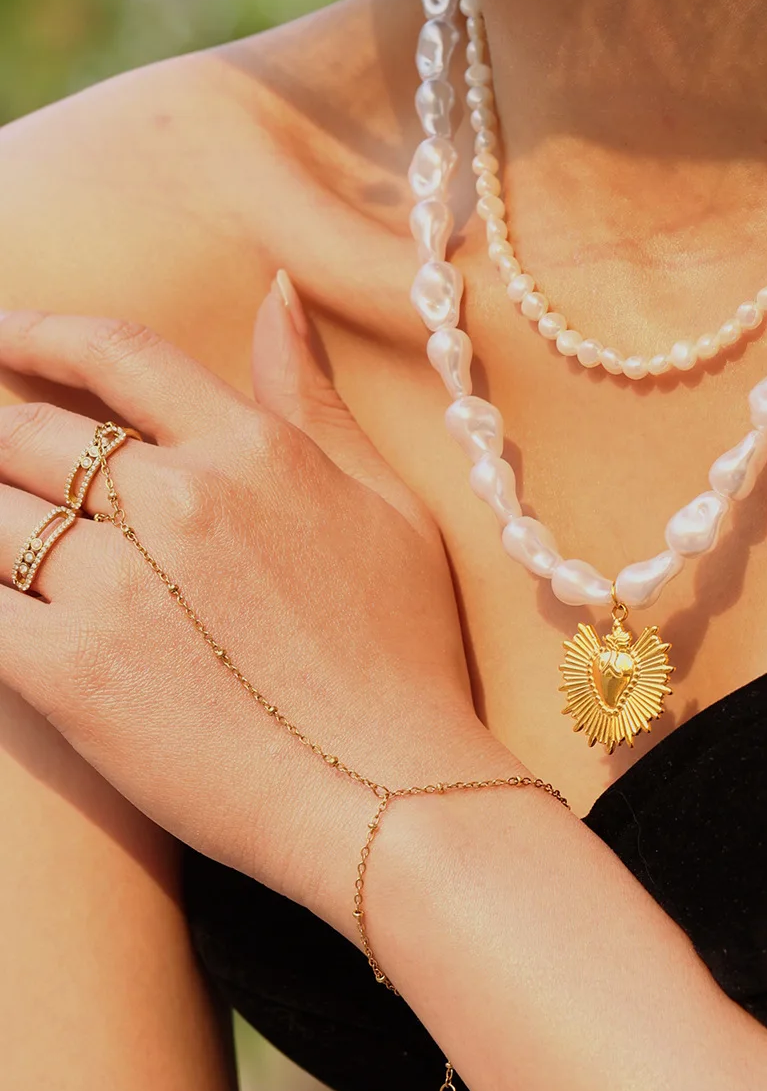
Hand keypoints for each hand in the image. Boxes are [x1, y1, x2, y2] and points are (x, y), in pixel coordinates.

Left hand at [0, 282, 512, 933]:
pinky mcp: (69, 671)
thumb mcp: (387, 505)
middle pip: (30, 431)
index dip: (39, 332)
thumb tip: (273, 297)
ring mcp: (116, 582)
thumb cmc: (405, 655)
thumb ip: (312, 401)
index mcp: (251, 449)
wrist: (389, 794)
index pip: (117, 355)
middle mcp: (177, 496)